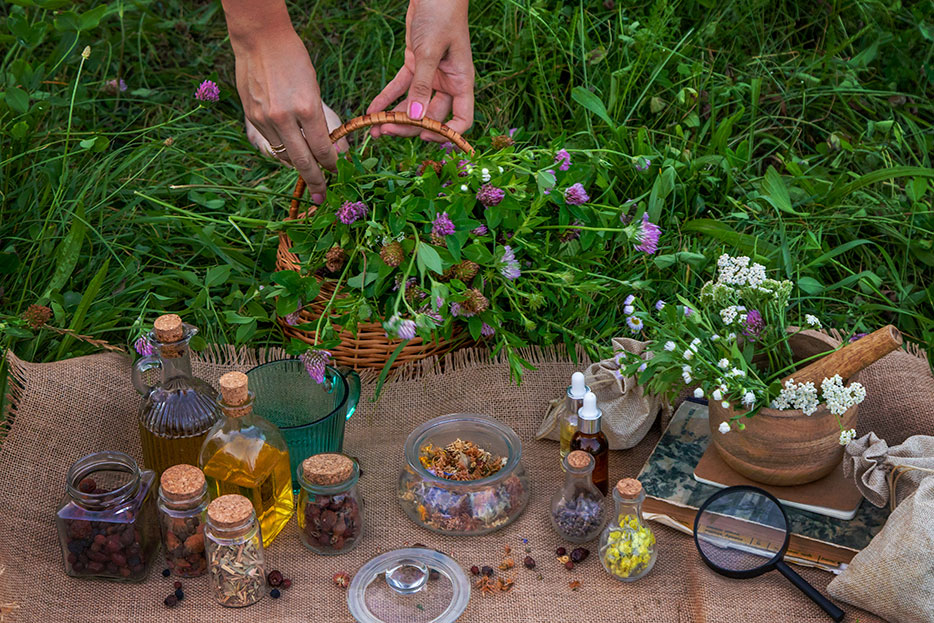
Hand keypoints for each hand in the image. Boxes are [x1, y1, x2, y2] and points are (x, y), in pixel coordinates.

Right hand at [230, 27, 338, 202]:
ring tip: (309, 175)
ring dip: (299, 167)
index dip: (331, 164)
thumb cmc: (294, 60)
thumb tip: (329, 147)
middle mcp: (285, 117)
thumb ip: (319, 119)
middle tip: (322, 195)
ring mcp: (265, 119)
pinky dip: (283, 151)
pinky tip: (291, 154)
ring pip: (285, 155)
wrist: (260, 40)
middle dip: (315, 180)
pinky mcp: (251, 118)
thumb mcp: (314, 87)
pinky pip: (271, 144)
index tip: (336, 172)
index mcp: (307, 108)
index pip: (322, 149)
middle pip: (303, 161)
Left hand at [367, 0, 473, 141]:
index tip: (424, 136)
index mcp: (461, 82)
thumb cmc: (441, 16)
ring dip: (394, 117)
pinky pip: (400, 88)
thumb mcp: (429, 52)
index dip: (446, 133)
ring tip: (373, 128)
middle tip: (385, 131)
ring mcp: (430, 76)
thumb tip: (415, 117)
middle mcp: (447, 83)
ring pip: (413, 105)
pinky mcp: (414, 65)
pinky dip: (386, 98)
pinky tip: (372, 110)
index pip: (461, 119)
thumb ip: (421, 86)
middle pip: (430, 116)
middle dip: (408, 126)